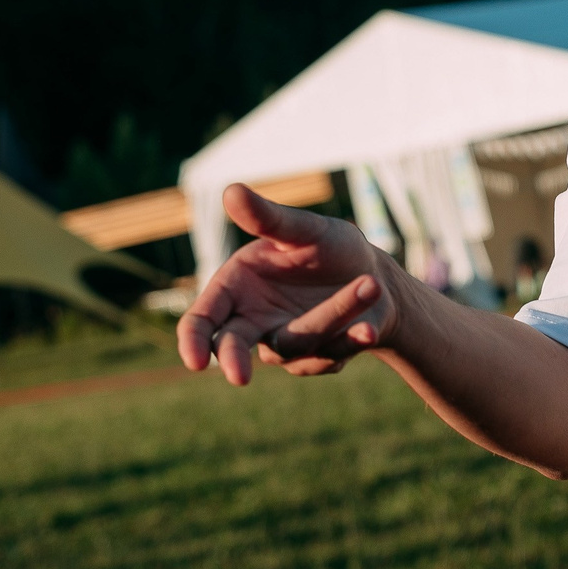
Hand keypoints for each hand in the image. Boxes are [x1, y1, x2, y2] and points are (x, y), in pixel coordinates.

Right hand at [177, 184, 405, 384]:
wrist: (374, 274)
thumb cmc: (329, 247)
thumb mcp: (303, 229)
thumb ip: (268, 219)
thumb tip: (231, 191)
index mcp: (236, 288)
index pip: (203, 319)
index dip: (194, 340)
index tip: (195, 362)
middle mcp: (254, 321)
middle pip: (233, 347)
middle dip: (234, 360)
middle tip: (239, 377)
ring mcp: (285, 344)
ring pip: (297, 343)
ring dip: (333, 316)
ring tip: (369, 285)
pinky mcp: (319, 358)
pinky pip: (330, 355)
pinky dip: (351, 340)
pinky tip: (369, 327)